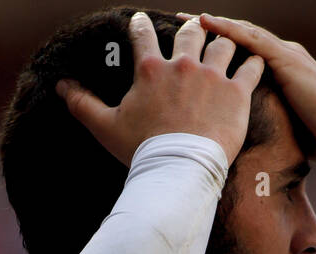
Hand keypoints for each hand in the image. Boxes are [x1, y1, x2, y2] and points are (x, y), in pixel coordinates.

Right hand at [55, 11, 264, 166]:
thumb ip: (82, 103)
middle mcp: (183, 65)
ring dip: (224, 43)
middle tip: (193, 33)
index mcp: (151, 69)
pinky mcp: (237, 93)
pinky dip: (254, 64)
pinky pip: (251, 68)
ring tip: (227, 46)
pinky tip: (255, 61)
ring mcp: (212, 77)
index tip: (141, 21)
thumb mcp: (105, 126)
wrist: (179, 170)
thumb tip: (60, 86)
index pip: (143, 34)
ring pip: (223, 44)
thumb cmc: (141, 150)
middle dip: (191, 30)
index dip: (140, 24)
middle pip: (190, 32)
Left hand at [177, 12, 315, 168]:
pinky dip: (227, 29)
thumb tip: (245, 143)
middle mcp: (283, 56)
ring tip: (186, 18)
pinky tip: (206, 22)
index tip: (193, 47)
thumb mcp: (285, 129)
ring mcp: (285, 55)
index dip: (219, 46)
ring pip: (242, 32)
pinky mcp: (287, 60)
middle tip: (180, 23)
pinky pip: (251, 39)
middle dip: (211, 30)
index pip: (245, 52)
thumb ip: (267, 124)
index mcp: (282, 70)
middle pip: (240, 36)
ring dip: (213, 24)